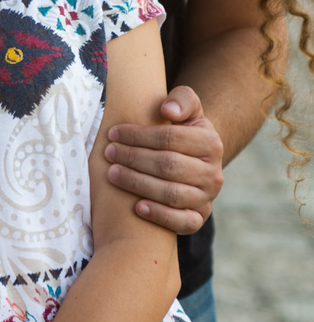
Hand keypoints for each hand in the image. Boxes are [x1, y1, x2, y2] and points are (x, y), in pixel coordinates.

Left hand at [104, 86, 224, 233]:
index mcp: (210, 143)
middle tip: (108, 152)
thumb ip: (182, 99)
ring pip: (172, 193)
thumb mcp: (187, 111)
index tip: (114, 133)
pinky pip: (183, 222)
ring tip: (112, 173)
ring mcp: (207, 198)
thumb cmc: (182, 132)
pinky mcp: (198, 218)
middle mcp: (213, 173)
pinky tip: (136, 207)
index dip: (138, 135)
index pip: (170, 138)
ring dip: (138, 183)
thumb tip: (167, 110)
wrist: (193, 162)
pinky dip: (160, 216)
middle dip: (133, 158)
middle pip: (169, 165)